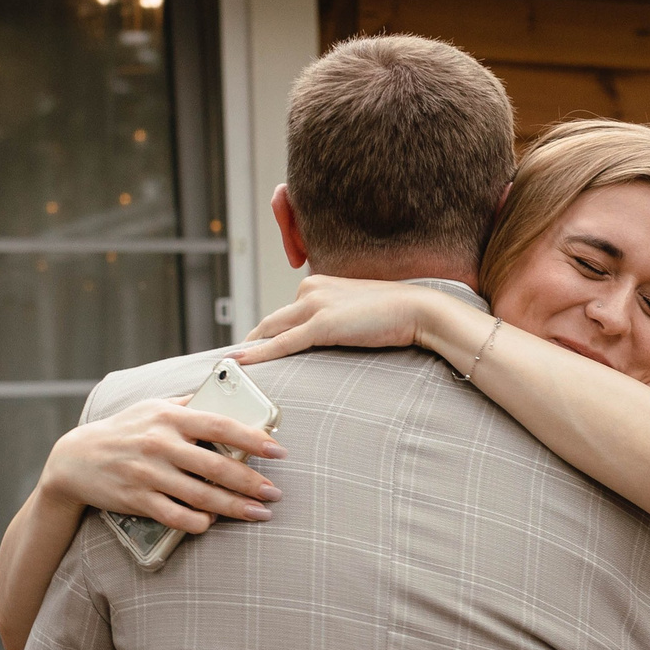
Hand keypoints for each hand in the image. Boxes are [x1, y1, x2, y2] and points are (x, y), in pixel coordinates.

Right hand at [38, 398, 283, 533]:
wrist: (75, 459)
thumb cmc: (124, 431)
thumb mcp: (152, 407)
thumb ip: (189, 404)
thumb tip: (227, 397)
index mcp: (169, 417)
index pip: (220, 425)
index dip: (253, 439)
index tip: (278, 451)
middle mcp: (160, 444)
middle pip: (217, 467)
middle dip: (251, 483)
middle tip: (274, 494)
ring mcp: (148, 473)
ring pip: (201, 497)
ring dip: (235, 508)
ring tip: (259, 514)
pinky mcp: (136, 499)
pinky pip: (176, 517)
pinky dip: (198, 523)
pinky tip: (212, 523)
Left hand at [231, 275, 432, 365]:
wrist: (418, 310)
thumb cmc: (395, 315)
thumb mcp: (356, 311)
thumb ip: (336, 318)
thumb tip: (327, 337)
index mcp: (318, 282)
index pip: (285, 311)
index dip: (268, 331)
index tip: (255, 346)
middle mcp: (310, 288)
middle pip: (271, 319)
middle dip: (252, 341)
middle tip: (236, 360)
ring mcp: (315, 304)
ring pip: (271, 330)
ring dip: (250, 349)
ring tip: (232, 366)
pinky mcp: (322, 324)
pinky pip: (283, 343)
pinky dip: (260, 354)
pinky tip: (242, 361)